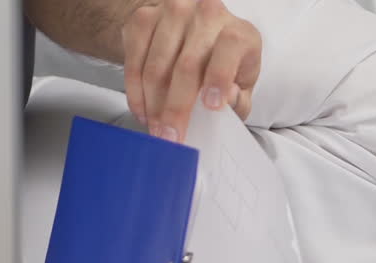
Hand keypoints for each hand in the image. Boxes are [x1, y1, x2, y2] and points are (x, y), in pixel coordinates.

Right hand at [121, 0, 261, 142]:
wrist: (194, 30)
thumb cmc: (222, 61)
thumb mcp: (242, 82)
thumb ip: (239, 98)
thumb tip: (227, 101)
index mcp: (238, 33)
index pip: (230, 48)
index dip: (219, 78)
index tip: (211, 106)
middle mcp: (206, 15)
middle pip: (187, 65)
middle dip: (175, 109)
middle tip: (170, 136)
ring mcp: (173, 13)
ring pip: (156, 66)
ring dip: (152, 105)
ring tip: (156, 127)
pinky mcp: (144, 18)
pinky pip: (133, 60)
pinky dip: (135, 91)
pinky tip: (143, 108)